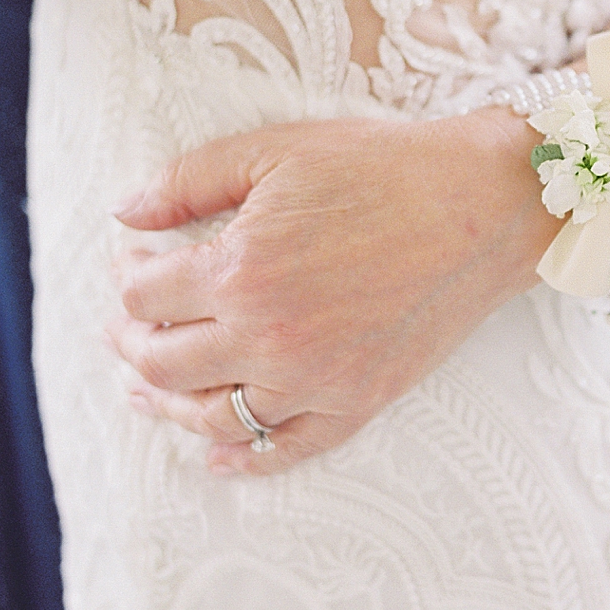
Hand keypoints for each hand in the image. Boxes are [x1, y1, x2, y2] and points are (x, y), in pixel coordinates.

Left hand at [107, 111, 555, 473]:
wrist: (485, 205)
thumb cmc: (384, 168)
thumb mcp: (277, 150)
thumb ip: (189, 180)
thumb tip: (124, 212)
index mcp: (240, 270)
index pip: (143, 294)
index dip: (126, 276)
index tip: (135, 261)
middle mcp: (268, 337)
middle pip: (161, 362)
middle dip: (130, 340)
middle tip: (129, 322)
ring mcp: (314, 379)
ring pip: (209, 417)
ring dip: (165, 404)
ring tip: (146, 389)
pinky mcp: (358, 402)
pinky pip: (286, 449)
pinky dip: (243, 459)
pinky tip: (217, 454)